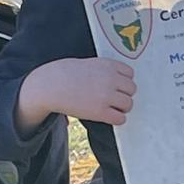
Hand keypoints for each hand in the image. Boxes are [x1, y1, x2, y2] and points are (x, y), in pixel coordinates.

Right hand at [17, 57, 136, 130]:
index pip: (130, 73)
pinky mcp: (100, 111)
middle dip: (124, 94)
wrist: (50, 85)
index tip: (115, 85)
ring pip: (129, 104)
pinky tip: (108, 116)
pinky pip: (120, 118)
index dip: (123, 81)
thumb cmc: (66, 73)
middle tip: (112, 99)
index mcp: (108, 65)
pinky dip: (117, 119)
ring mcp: (106, 95)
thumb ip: (105, 71)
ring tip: (110, 108)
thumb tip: (119, 84)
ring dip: (122, 107)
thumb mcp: (89, 65)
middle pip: (132, 89)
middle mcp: (111, 79)